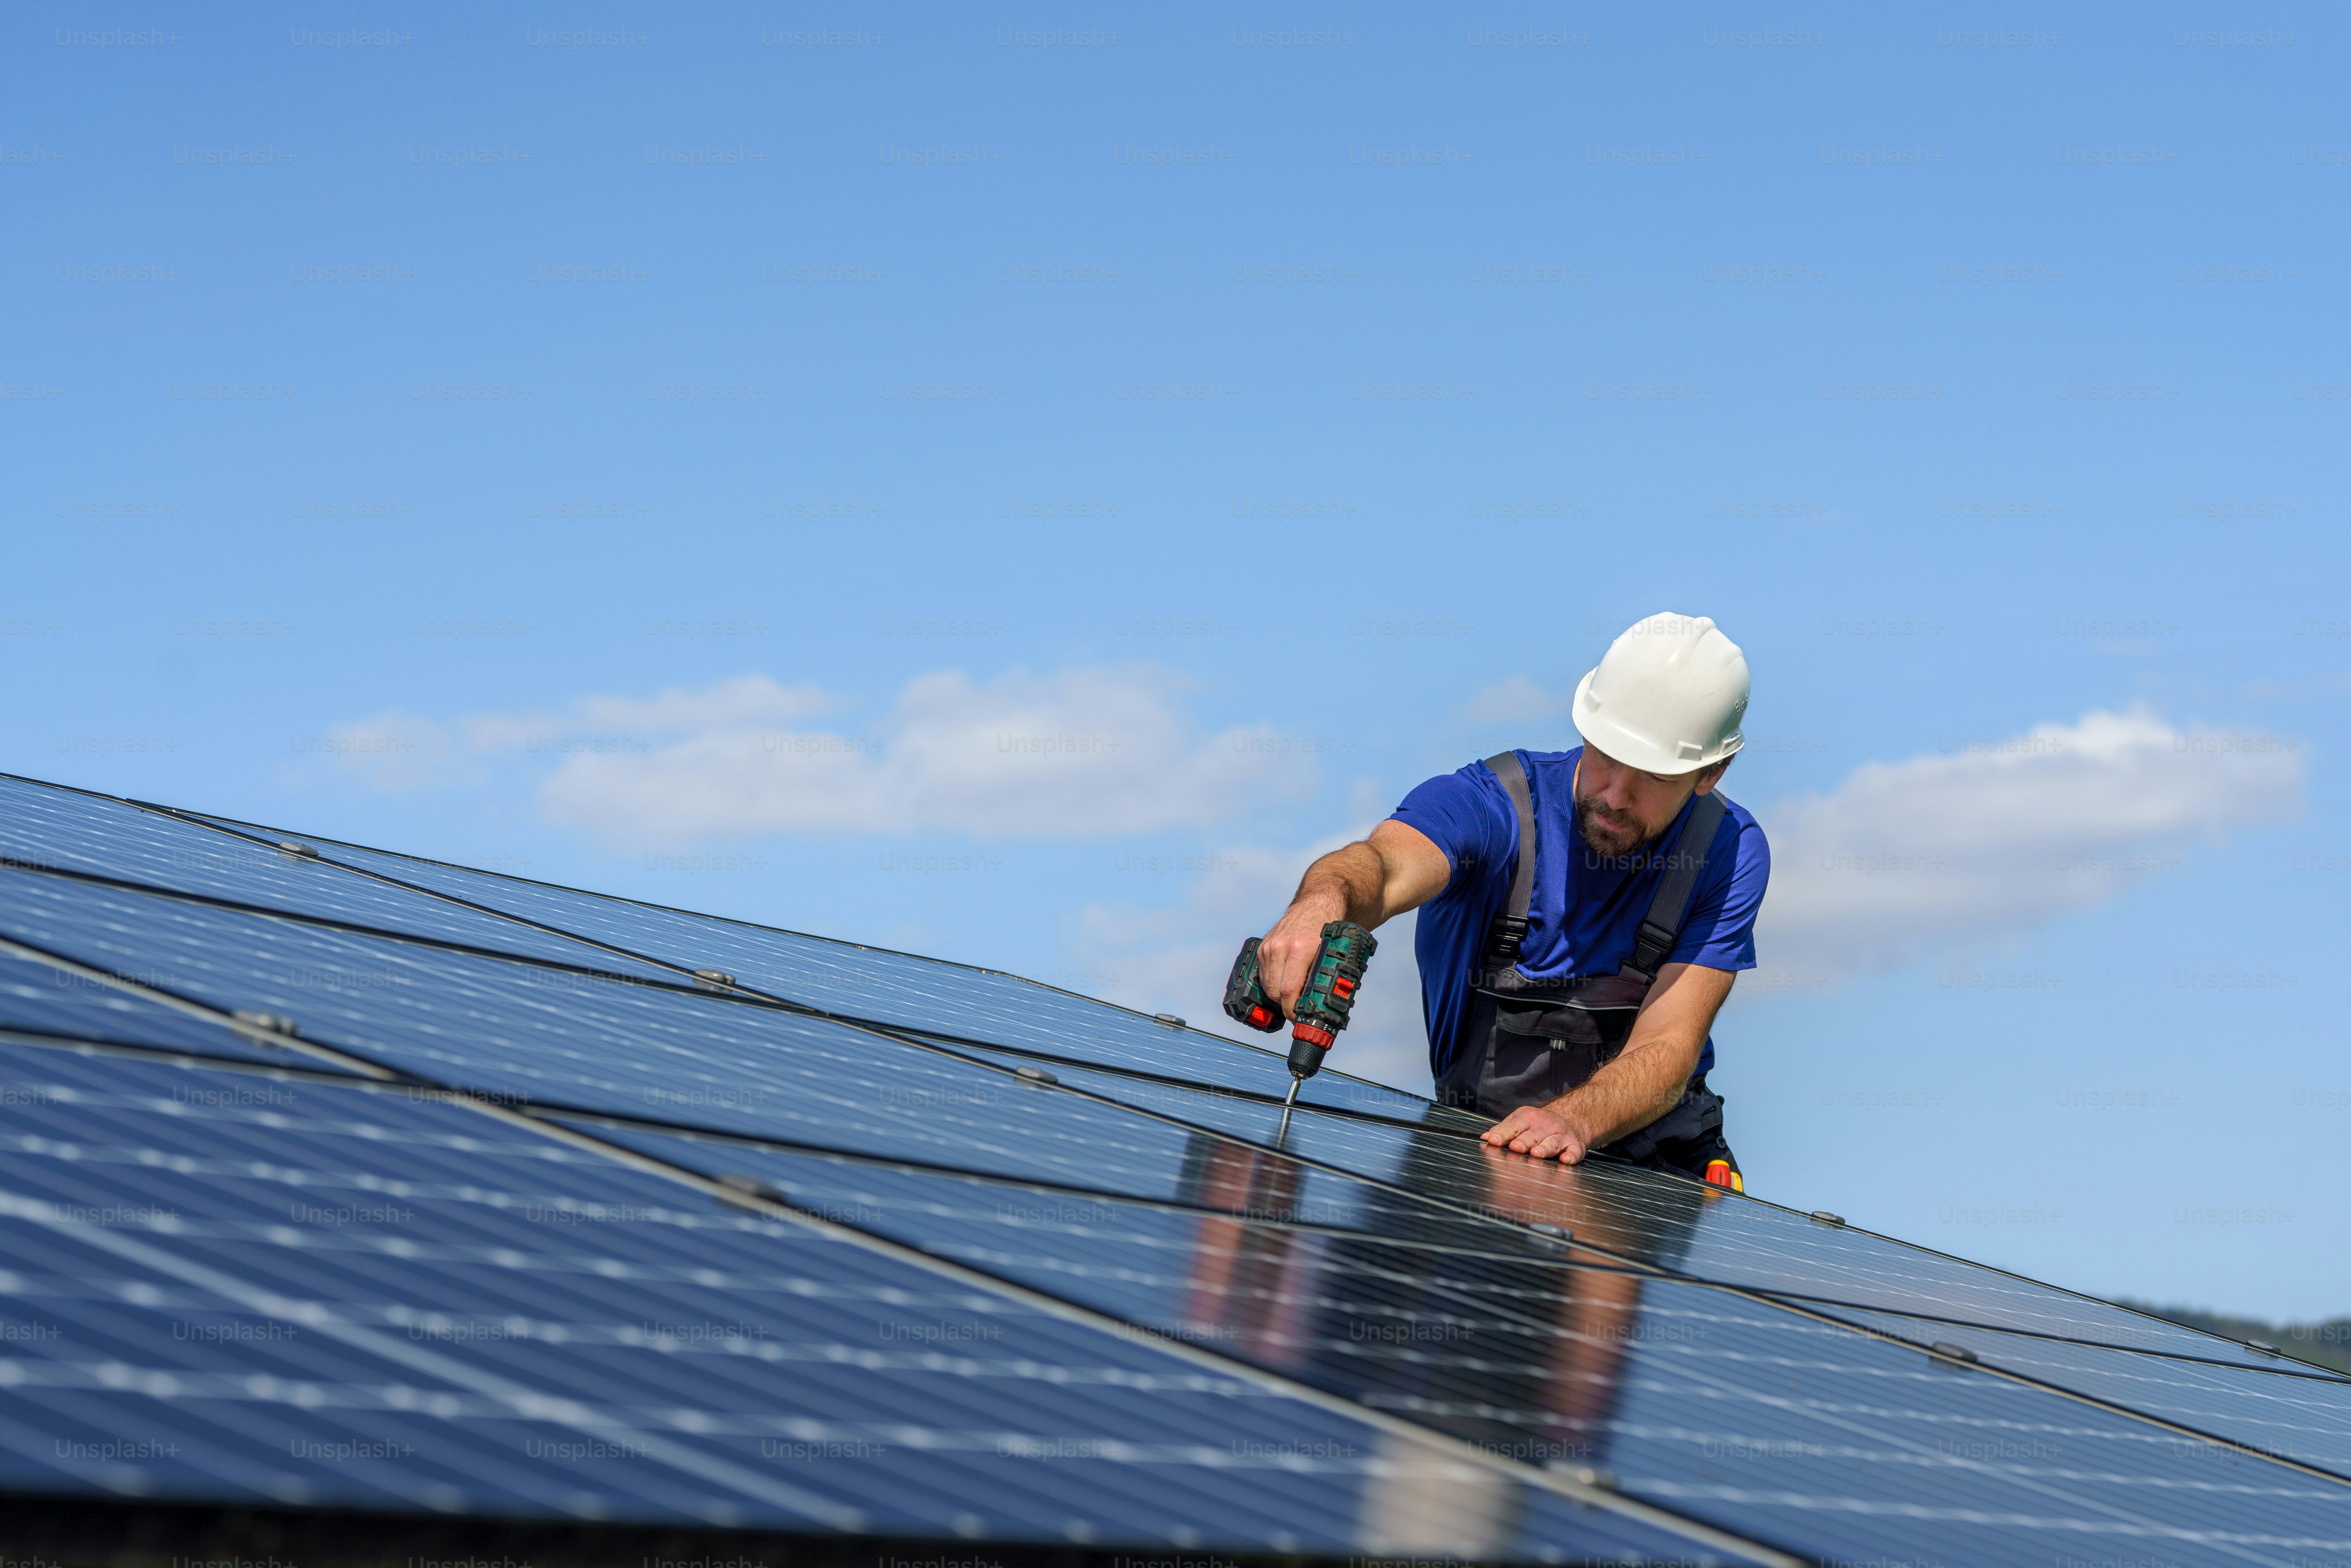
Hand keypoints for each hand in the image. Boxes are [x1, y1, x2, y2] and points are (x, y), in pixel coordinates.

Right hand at [1257, 897, 1343, 1017]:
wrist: (1317, 903)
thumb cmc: (1328, 929)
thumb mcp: (1330, 953)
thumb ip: (1322, 976)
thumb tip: (1317, 1005)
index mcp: (1300, 949)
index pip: (1288, 990)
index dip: (1292, 1010)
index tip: (1298, 1019)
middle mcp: (1280, 947)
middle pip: (1274, 991)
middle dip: (1285, 1006)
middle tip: (1297, 1012)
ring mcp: (1269, 946)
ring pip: (1267, 984)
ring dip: (1278, 996)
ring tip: (1292, 999)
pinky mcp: (1263, 946)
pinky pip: (1263, 974)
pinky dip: (1272, 983)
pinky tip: (1283, 984)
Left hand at [1481, 1102, 1589, 1162]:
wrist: (1571, 1118)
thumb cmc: (1539, 1124)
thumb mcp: (1520, 1120)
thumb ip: (1503, 1129)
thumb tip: (1485, 1137)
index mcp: (1529, 1118)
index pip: (1514, 1126)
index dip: (1504, 1134)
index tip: (1494, 1141)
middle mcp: (1546, 1125)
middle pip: (1533, 1134)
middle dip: (1524, 1141)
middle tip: (1515, 1148)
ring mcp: (1561, 1135)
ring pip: (1552, 1142)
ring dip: (1544, 1148)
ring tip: (1536, 1154)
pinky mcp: (1575, 1145)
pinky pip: (1574, 1151)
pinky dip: (1571, 1156)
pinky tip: (1566, 1160)